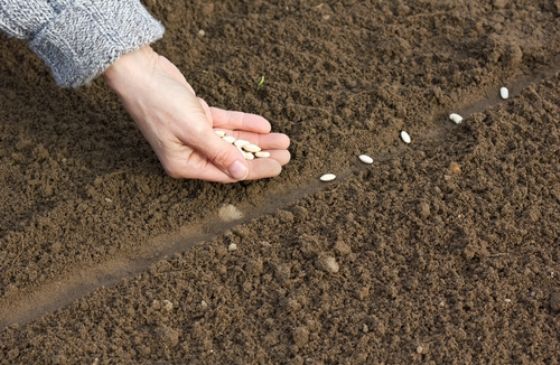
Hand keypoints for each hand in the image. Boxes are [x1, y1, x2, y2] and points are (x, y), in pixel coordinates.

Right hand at [103, 46, 289, 181]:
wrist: (139, 71)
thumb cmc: (159, 103)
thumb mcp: (193, 131)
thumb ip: (219, 152)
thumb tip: (241, 172)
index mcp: (184, 164)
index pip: (227, 172)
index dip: (254, 170)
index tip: (277, 167)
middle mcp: (191, 152)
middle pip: (233, 157)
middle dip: (261, 155)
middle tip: (287, 154)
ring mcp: (195, 134)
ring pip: (233, 139)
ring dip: (258, 140)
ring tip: (283, 140)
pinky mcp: (199, 116)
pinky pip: (226, 123)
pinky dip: (244, 123)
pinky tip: (264, 125)